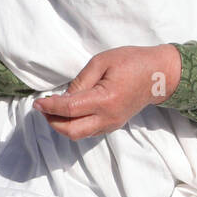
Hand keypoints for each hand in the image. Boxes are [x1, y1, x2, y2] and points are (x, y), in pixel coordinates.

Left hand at [34, 44, 180, 139]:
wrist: (159, 75)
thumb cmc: (131, 62)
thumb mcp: (101, 62)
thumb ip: (80, 81)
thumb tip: (63, 97)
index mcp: (106, 99)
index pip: (70, 109)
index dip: (50, 107)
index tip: (37, 103)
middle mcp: (109, 117)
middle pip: (72, 130)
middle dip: (52, 121)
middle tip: (42, 108)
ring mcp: (112, 124)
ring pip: (79, 134)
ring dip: (62, 125)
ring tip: (52, 109)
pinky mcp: (114, 125)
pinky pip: (88, 131)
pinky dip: (73, 125)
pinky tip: (68, 112)